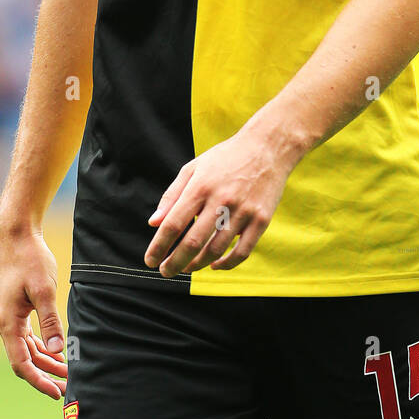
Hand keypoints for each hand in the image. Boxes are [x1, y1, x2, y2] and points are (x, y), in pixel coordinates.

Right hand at [0, 222, 68, 398]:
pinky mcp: (17, 309)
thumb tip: (58, 349)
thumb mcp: (44, 289)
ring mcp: (10, 316)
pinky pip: (28, 336)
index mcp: (8, 323)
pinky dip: (42, 346)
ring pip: (27, 349)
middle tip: (67, 387)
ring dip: (46, 361)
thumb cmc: (29, 259)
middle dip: (45, 375)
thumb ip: (50, 320)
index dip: (38, 381)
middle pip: (24, 360)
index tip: (56, 393)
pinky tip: (57, 350)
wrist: (16, 235)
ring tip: (67, 372)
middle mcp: (6, 323)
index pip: (21, 363)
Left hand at [144, 124, 297, 277]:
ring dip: (197, 264)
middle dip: (175, 263)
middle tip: (166, 272)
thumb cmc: (225, 158)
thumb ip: (172, 195)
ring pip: (216, 250)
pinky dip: (227, 264)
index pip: (173, 224)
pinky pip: (242, 251)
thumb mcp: (193, 168)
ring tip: (186, 267)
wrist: (268, 147)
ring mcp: (243, 211)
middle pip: (193, 242)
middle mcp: (221, 200)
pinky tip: (214, 264)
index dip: (159, 246)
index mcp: (200, 186)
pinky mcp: (261, 219)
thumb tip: (153, 223)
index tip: (150, 260)